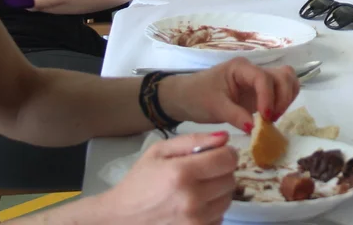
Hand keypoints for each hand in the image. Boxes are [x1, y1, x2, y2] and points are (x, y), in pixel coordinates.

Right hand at [99, 130, 236, 224]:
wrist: (121, 219)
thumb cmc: (139, 182)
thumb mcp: (159, 152)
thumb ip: (193, 140)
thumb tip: (225, 137)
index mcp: (182, 173)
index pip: (228, 159)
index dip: (226, 153)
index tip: (217, 154)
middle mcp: (192, 199)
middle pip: (231, 180)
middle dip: (221, 173)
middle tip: (204, 173)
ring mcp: (195, 221)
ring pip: (228, 200)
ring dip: (218, 193)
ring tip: (198, 190)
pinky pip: (219, 218)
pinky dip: (211, 211)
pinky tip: (194, 207)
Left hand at [159, 58, 300, 134]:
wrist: (186, 98)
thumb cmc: (196, 97)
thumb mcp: (213, 107)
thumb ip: (235, 115)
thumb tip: (255, 128)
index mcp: (241, 68)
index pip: (264, 78)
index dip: (268, 97)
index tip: (265, 118)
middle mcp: (254, 71)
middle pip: (283, 75)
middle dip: (282, 98)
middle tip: (271, 119)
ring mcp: (259, 81)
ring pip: (287, 81)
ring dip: (286, 99)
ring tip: (273, 118)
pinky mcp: (261, 92)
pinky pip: (281, 92)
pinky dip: (283, 103)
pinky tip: (271, 118)